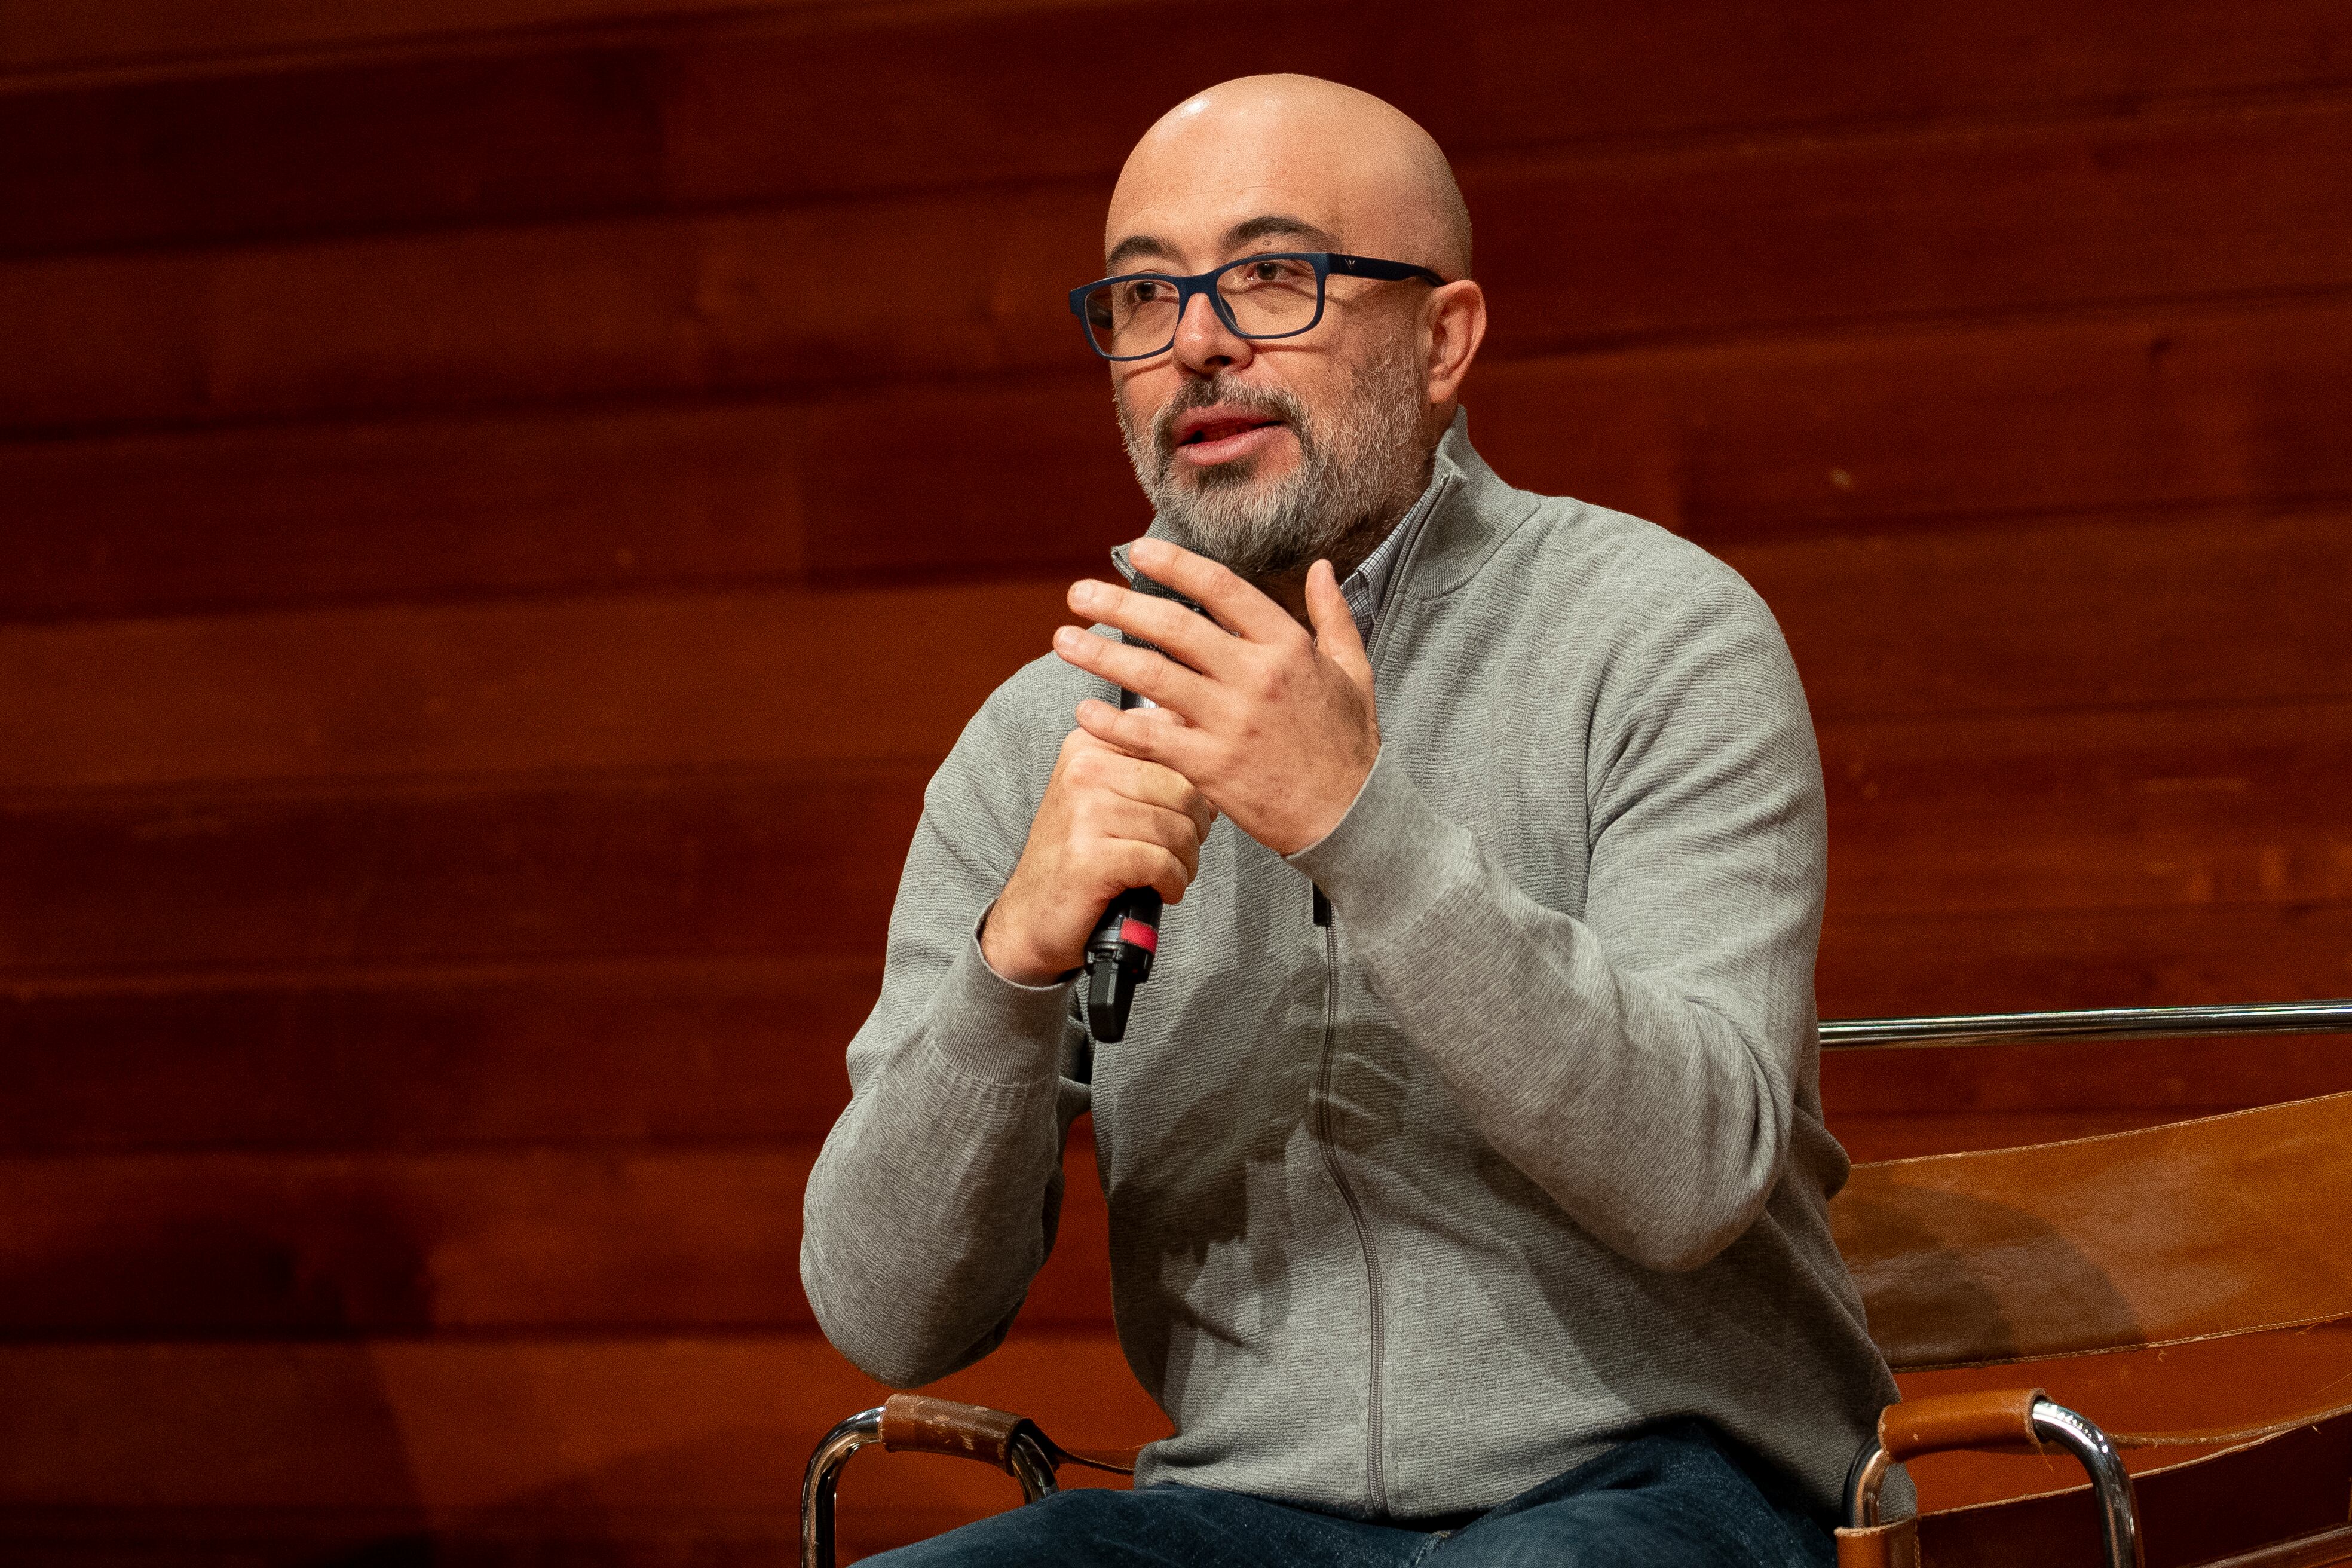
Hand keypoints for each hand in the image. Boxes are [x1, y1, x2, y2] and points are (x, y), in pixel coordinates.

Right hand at [981, 719, 1217, 985]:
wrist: (1033, 914)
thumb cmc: (1080, 855)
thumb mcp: (1107, 794)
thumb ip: (1148, 766)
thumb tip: (1210, 766)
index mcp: (1091, 744)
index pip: (1171, 738)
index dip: (1196, 780)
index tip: (1180, 808)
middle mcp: (1084, 769)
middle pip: (1184, 789)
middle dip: (1196, 827)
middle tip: (1181, 850)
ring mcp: (1084, 811)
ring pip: (1176, 829)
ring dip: (1186, 860)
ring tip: (1171, 873)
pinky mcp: (1090, 857)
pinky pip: (1161, 863)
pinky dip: (1172, 883)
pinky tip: (1160, 890)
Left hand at [1050, 536, 1379, 855]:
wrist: (1349, 817)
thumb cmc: (1348, 744)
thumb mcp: (1352, 671)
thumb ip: (1333, 616)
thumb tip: (1322, 568)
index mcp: (1286, 646)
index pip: (1221, 590)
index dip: (1175, 566)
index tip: (1137, 550)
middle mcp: (1255, 677)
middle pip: (1174, 628)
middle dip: (1119, 606)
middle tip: (1079, 593)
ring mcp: (1231, 722)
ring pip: (1153, 677)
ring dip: (1101, 655)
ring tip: (1064, 640)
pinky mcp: (1211, 767)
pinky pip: (1150, 738)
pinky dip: (1113, 725)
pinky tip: (1084, 712)